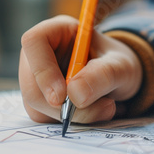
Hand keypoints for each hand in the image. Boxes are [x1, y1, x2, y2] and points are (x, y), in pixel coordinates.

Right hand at [19, 15, 142, 123]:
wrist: (121, 80)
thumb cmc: (118, 64)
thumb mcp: (121, 65)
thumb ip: (103, 75)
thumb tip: (74, 95)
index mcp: (56, 31)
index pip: (34, 43)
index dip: (43, 71)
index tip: (61, 97)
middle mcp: (40, 54)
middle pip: (32, 84)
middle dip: (63, 106)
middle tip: (102, 108)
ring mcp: (37, 80)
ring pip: (37, 107)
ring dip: (72, 116)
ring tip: (106, 107)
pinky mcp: (41, 102)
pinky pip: (46, 119)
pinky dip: (71, 122)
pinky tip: (93, 112)